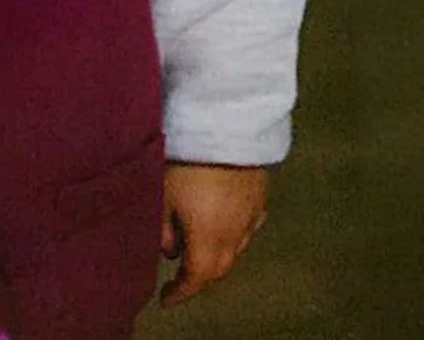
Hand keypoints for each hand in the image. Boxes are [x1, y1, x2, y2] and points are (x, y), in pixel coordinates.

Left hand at [159, 163, 267, 307]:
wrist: (227, 124)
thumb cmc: (187, 159)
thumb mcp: (162, 193)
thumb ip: (163, 228)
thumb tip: (168, 250)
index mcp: (209, 238)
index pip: (197, 277)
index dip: (181, 292)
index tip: (166, 300)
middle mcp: (235, 233)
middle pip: (219, 267)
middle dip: (200, 277)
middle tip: (181, 278)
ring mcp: (252, 213)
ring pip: (237, 249)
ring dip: (218, 257)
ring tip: (200, 252)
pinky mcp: (260, 194)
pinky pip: (249, 227)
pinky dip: (235, 235)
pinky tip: (226, 226)